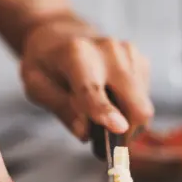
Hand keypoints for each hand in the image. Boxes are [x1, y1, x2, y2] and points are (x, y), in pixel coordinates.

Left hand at [20, 15, 153, 140]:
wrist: (64, 34)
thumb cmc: (47, 63)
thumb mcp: (36, 85)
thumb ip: (61, 108)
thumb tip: (85, 132)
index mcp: (76, 54)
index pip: (92, 88)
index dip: (105, 110)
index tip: (118, 128)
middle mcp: (109, 51)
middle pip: (134, 102)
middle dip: (128, 131)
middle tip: (109, 147)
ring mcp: (130, 54)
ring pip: (143, 105)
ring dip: (127, 122)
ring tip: (103, 119)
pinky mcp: (142, 61)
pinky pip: (144, 99)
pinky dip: (130, 108)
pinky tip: (112, 101)